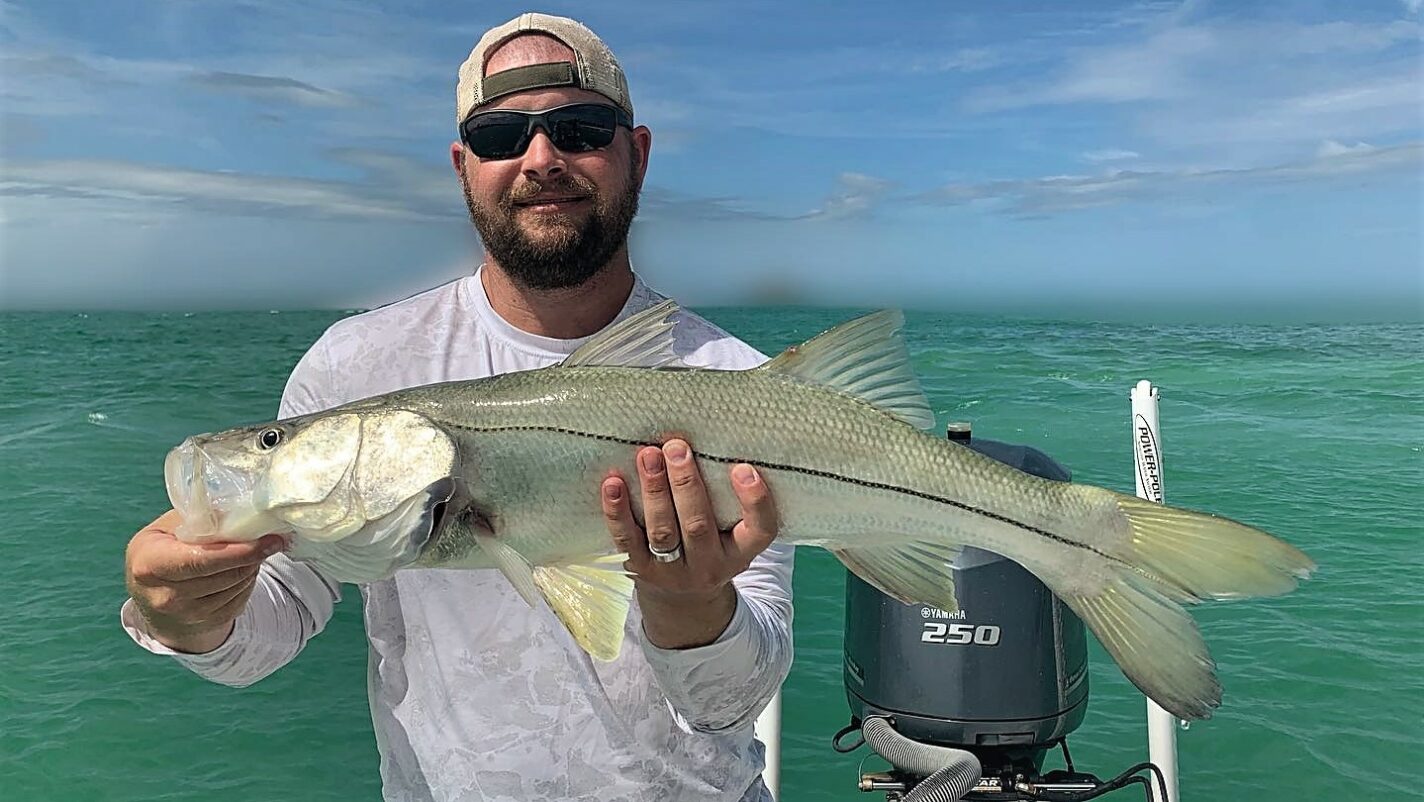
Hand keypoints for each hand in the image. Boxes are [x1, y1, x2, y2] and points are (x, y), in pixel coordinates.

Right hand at [124, 509, 286, 653]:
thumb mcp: (168, 528)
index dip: (238, 551)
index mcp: (149, 564)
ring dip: (251, 567)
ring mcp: (185, 614)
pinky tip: (242, 569)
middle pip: (225, 575)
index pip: (201, 560)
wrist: (151, 592)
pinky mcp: (206, 623)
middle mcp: (164, 596)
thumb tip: (245, 516)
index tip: (268, 540)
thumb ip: (201, 519)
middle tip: (268, 540)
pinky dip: (247, 581)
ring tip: (250, 552)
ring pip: (236, 587)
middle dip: (251, 556)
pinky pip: (240, 600)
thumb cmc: (162, 549)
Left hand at [601, 438, 776, 648]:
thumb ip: (728, 498)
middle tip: (677, 448)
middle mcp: (710, 565)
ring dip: (654, 491)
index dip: (755, 501)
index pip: (760, 529)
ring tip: (648, 455)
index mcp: (741, 551)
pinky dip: (617, 510)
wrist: (681, 598)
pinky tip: (613, 483)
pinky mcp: (640, 569)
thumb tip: (708, 437)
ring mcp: (673, 571)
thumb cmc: (712, 543)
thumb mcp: (732, 531)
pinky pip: (627, 539)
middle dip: (686, 484)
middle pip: (698, 526)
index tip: (743, 468)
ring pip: (662, 532)